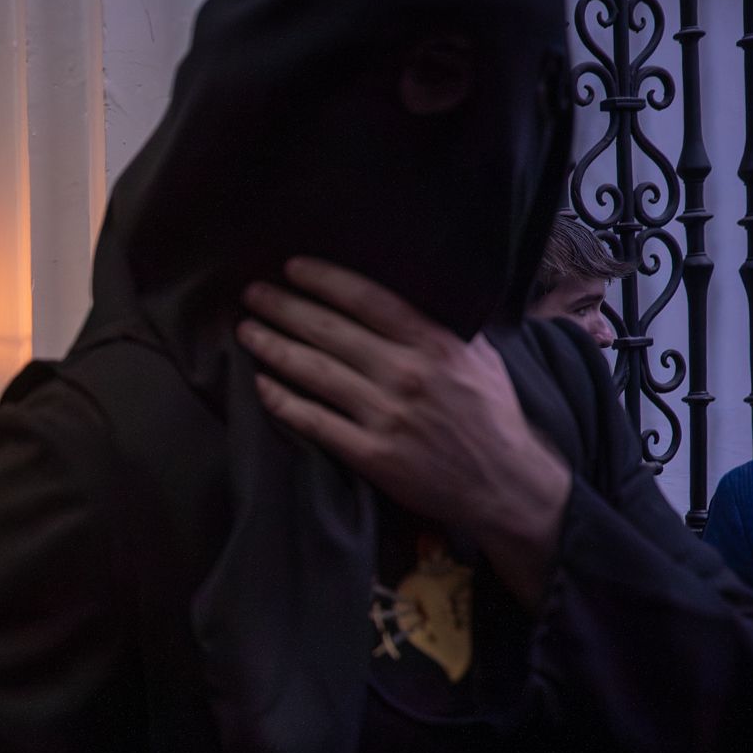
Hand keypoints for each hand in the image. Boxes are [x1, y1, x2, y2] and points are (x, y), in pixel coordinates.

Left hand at [237, 257, 570, 607]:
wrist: (506, 485)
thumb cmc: (490, 414)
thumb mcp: (479, 356)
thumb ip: (440, 324)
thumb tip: (404, 290)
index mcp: (435, 343)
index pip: (367, 299)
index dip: (324, 280)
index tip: (292, 268)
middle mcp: (408, 374)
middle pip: (329, 331)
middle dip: (283, 308)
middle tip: (252, 294)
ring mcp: (387, 416)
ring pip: (314, 372)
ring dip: (272, 347)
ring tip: (246, 331)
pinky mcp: (372, 455)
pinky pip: (314, 421)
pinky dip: (281, 401)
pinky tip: (260, 384)